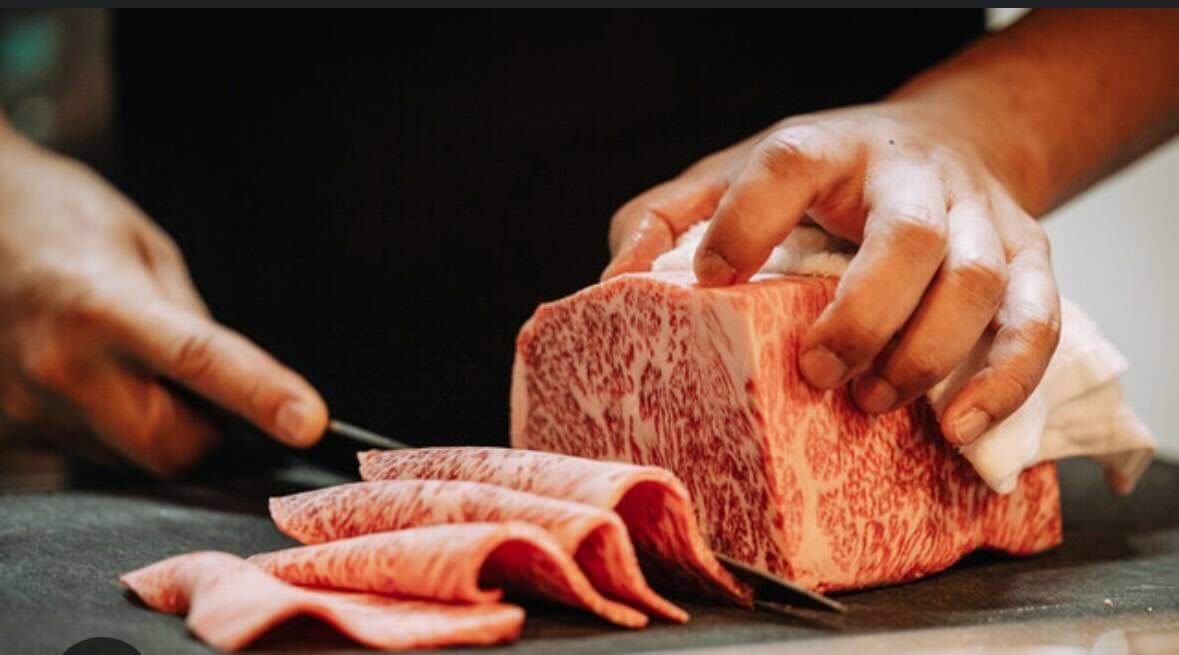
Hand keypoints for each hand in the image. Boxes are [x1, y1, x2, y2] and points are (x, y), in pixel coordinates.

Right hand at [0, 125, 327, 474]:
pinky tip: (102, 376)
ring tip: (137, 365)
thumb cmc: (58, 218)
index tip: (310, 421)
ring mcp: (29, 405)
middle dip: (210, 434)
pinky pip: (93, 448)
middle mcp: (60, 366)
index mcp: (104, 307)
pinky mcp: (14, 427)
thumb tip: (230, 381)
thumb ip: (189, 319)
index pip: (200, 362)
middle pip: (169, 447)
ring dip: (160, 427)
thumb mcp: (145, 249)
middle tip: (213, 393)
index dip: (260, 394)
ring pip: (131, 458)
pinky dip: (118, 424)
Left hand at [604, 101, 1060, 445]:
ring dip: (926, 354)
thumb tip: (614, 284)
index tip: (712, 283)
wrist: (937, 141)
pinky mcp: (1029, 252)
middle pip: (905, 235)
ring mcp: (976, 212)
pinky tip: (959, 425)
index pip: (789, 165)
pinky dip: (1005, 378)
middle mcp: (908, 174)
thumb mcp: (734, 176)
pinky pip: (1037, 318)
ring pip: (976, 280)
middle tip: (815, 372)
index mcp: (827, 148)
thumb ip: (666, 217)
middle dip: (861, 315)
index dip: (747, 224)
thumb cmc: (821, 179)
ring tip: (873, 400)